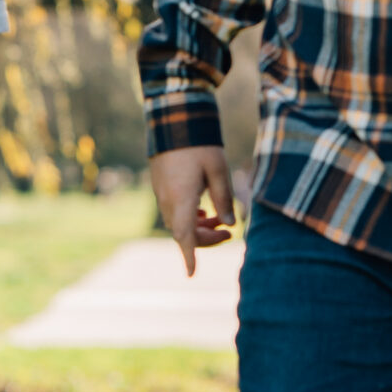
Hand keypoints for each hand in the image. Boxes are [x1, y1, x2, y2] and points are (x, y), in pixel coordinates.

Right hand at [149, 146, 236, 276]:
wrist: (174, 118)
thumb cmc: (200, 144)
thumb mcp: (218, 170)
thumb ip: (224, 199)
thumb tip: (230, 224)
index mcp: (181, 198)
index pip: (184, 236)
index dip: (189, 256)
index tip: (191, 273)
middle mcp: (167, 200)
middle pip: (183, 233)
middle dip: (205, 239)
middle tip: (229, 234)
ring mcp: (161, 193)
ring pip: (178, 222)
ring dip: (199, 227)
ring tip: (221, 219)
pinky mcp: (161, 185)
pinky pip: (173, 211)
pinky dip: (189, 217)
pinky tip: (203, 211)